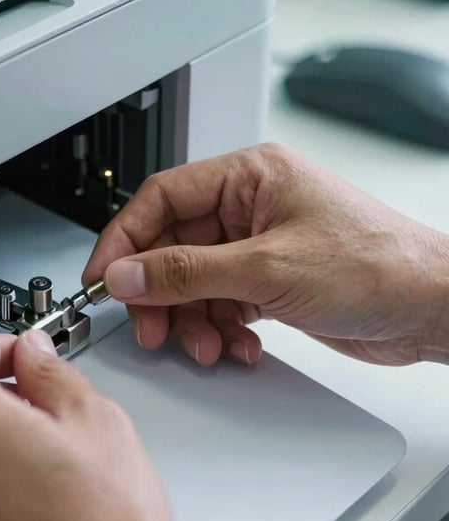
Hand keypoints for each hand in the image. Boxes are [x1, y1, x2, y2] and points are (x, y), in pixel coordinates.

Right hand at [84, 143, 448, 366]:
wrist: (433, 309)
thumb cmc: (378, 265)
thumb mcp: (267, 268)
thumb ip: (187, 272)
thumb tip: (127, 274)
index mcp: (248, 176)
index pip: (161, 198)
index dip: (124, 239)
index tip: (104, 277)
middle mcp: (250, 206)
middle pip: (173, 246)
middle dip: (161, 292)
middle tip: (151, 326)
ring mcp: (259, 246)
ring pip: (194, 282)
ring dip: (194, 320)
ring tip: (208, 345)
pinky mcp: (270, 281)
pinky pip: (221, 303)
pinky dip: (222, 329)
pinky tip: (240, 345)